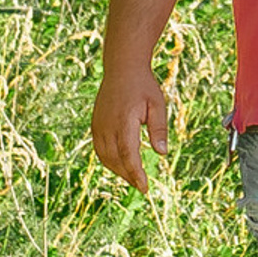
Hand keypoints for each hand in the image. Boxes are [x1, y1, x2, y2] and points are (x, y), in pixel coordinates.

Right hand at [91, 65, 169, 192]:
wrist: (122, 68)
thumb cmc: (143, 86)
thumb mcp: (157, 104)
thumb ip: (159, 129)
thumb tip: (162, 153)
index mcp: (124, 120)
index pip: (128, 154)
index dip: (135, 173)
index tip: (144, 188)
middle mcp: (107, 125)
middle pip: (116, 160)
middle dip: (129, 176)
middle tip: (142, 186)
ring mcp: (98, 125)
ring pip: (105, 157)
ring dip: (118, 171)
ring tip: (134, 178)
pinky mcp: (95, 125)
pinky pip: (100, 150)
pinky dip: (110, 161)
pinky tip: (121, 166)